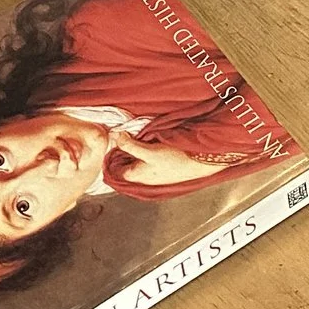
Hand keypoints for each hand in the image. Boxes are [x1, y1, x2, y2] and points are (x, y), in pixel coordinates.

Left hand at [105, 131, 228, 185]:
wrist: (199, 163)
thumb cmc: (175, 161)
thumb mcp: (150, 152)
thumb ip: (130, 146)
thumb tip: (115, 136)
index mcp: (134, 176)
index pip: (112, 167)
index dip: (110, 152)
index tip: (111, 137)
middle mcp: (141, 176)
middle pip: (123, 161)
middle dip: (121, 147)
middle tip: (122, 131)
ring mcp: (150, 172)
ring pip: (134, 158)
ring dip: (133, 146)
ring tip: (134, 133)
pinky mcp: (159, 166)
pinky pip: (145, 156)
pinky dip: (143, 147)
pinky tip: (148, 139)